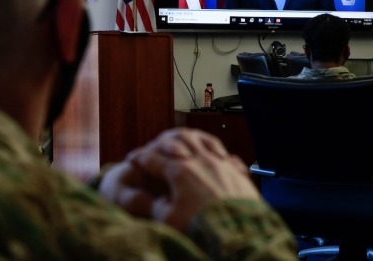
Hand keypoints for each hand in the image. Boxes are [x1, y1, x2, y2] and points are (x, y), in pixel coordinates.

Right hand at [126, 128, 259, 231]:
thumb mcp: (170, 221)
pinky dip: (215, 151)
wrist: (240, 230)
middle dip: (162, 144)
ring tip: (185, 147)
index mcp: (179, 172)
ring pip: (201, 141)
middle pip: (176, 141)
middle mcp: (199, 161)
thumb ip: (157, 206)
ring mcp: (219, 163)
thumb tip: (155, 200)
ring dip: (190, 142)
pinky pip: (222, 153)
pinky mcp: (234, 170)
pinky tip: (215, 156)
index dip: (139, 158)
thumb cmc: (203, 226)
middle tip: (155, 148)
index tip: (132, 158)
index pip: (152, 160)